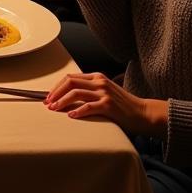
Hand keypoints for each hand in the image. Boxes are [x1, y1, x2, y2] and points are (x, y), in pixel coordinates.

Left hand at [45, 71, 167, 135]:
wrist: (143, 113)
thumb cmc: (122, 106)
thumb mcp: (104, 92)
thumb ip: (89, 91)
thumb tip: (67, 97)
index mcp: (97, 77)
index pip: (70, 78)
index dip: (57, 87)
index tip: (49, 96)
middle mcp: (99, 82)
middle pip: (70, 83)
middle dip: (55, 93)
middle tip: (48, 103)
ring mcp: (104, 93)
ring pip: (76, 93)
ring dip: (62, 101)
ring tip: (55, 109)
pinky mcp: (109, 105)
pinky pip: (88, 106)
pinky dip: (77, 111)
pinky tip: (71, 115)